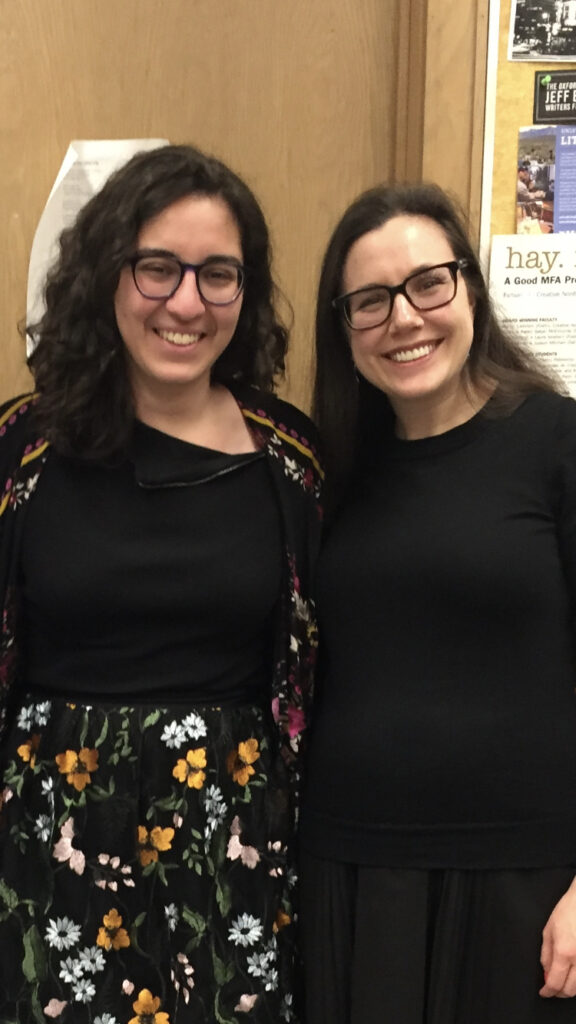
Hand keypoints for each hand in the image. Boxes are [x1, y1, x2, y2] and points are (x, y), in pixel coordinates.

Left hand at [540, 878, 575, 997]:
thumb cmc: (568, 911)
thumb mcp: (549, 930)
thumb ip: (546, 954)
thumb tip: (545, 972)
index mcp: (564, 951)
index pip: (554, 982)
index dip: (547, 991)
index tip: (544, 992)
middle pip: (570, 990)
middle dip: (559, 993)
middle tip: (553, 989)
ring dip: (571, 988)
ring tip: (564, 981)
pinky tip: (574, 974)